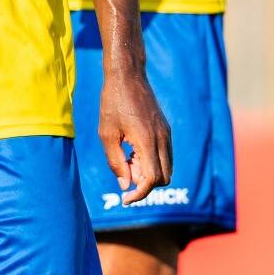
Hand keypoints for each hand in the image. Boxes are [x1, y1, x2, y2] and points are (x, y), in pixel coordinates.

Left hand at [98, 68, 172, 205]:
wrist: (127, 75)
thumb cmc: (112, 102)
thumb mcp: (107, 134)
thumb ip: (116, 162)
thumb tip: (125, 185)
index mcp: (148, 140)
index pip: (153, 179)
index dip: (139, 194)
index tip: (125, 199)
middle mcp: (163, 139)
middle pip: (164, 178)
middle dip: (145, 184)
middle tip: (125, 173)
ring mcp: (166, 134)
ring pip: (166, 167)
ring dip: (148, 172)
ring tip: (126, 159)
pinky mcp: (165, 130)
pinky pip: (164, 155)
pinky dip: (151, 161)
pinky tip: (132, 151)